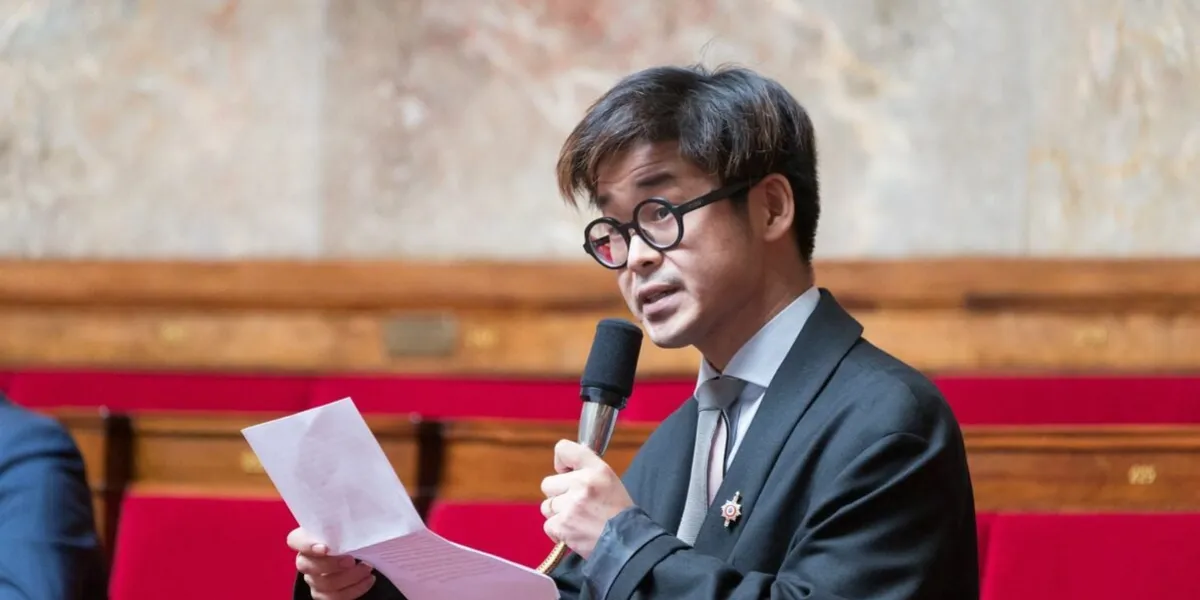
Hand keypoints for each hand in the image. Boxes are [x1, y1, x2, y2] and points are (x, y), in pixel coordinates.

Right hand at [288, 527, 376, 599]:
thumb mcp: (349, 525)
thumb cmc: (350, 535)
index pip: (294, 540)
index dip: (306, 545)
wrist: (356, 554)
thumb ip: (349, 522)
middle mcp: (305, 560)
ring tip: (367, 568)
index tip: (325, 548)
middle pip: (307, 566)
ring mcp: (313, 579)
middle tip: (353, 560)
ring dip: (350, 577)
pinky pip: (334, 597)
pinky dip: (355, 590)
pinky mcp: (323, 594)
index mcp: (307, 539)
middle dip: (332, 565)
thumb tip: (366, 512)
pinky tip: (368, 580)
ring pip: (324, 583)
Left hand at [540, 439, 634, 558]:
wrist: (627, 543)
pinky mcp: (562, 525)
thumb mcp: (609, 480)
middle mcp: (582, 483)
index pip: (563, 449)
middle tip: (577, 504)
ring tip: (578, 519)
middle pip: (548, 484)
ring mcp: (570, 505)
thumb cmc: (619, 512)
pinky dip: (559, 531)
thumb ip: (586, 469)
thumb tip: (562, 467)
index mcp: (596, 469)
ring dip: (558, 514)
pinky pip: (548, 525)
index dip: (561, 462)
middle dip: (558, 494)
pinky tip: (575, 531)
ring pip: (546, 506)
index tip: (565, 471)